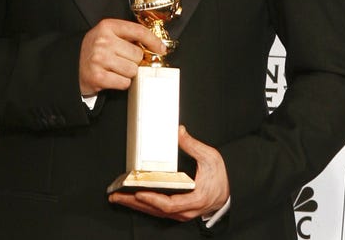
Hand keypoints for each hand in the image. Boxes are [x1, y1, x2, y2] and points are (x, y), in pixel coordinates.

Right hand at [78, 18, 166, 96]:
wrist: (71, 66)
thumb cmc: (93, 51)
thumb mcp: (106, 35)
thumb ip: (127, 36)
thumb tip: (155, 46)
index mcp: (107, 26)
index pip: (138, 31)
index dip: (153, 41)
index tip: (160, 49)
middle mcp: (103, 41)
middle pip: (138, 54)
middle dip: (133, 60)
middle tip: (121, 61)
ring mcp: (99, 59)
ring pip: (133, 70)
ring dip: (127, 73)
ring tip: (114, 69)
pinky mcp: (98, 77)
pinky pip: (124, 83)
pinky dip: (121, 83)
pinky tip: (111, 77)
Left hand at [108, 126, 229, 221]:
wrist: (228, 194)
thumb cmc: (220, 179)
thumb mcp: (210, 158)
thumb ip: (193, 145)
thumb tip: (179, 132)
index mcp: (195, 198)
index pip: (169, 204)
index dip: (152, 199)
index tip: (138, 192)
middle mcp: (186, 210)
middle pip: (156, 210)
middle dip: (134, 203)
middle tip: (116, 196)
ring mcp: (181, 212)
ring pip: (155, 212)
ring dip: (135, 205)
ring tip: (118, 198)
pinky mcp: (177, 211)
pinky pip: (157, 211)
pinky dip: (143, 206)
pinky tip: (131, 200)